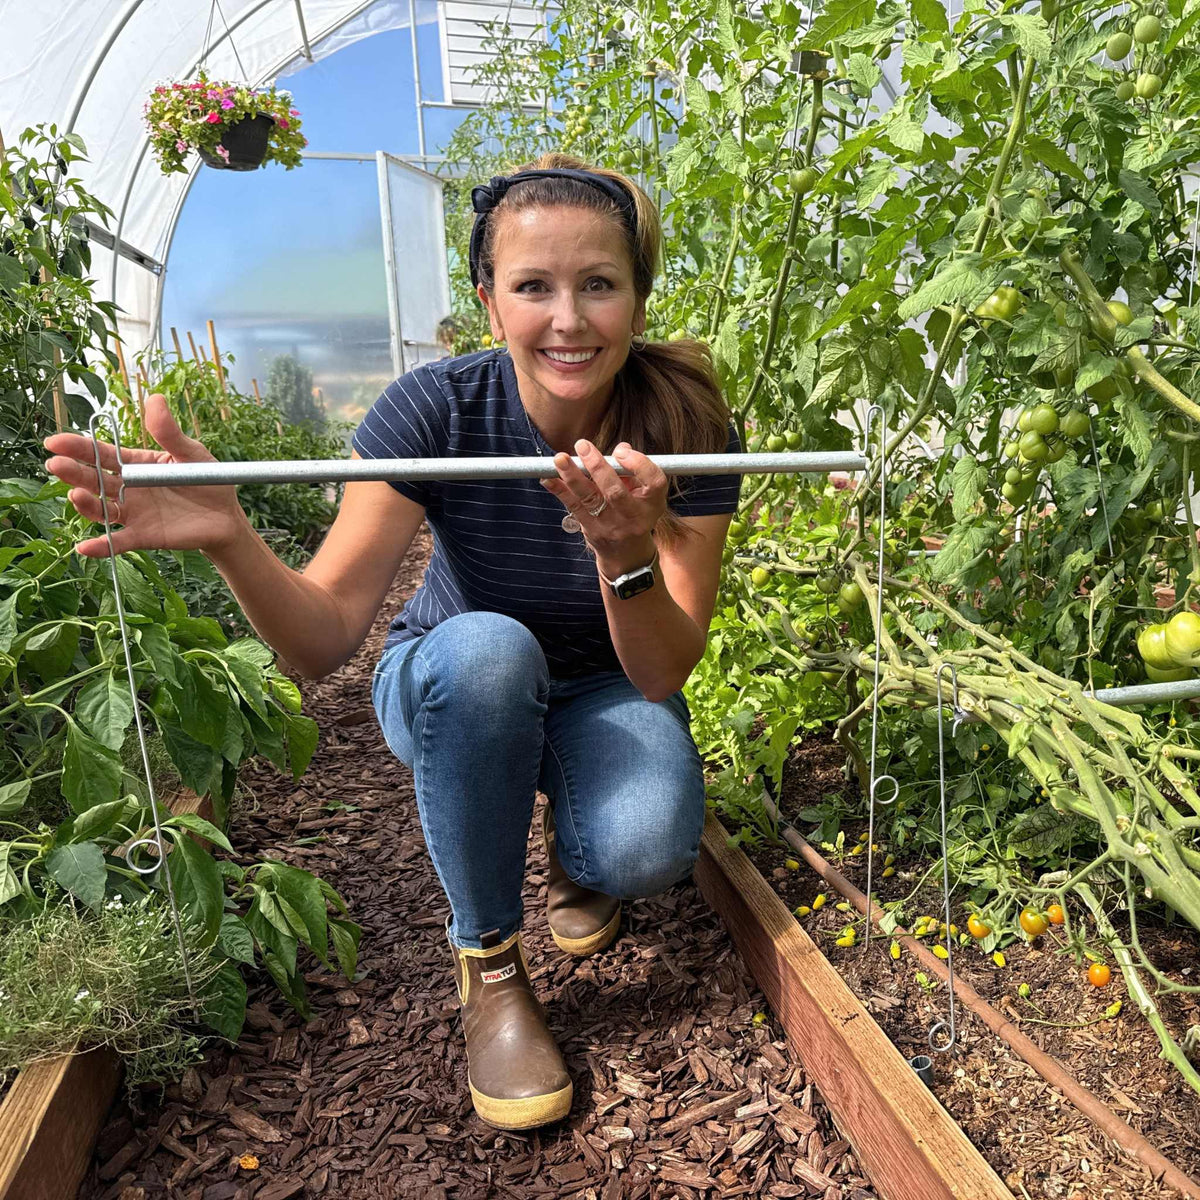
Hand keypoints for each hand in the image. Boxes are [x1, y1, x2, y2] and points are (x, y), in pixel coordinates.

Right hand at [43, 393, 245, 557]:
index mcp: (135, 464)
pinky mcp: (144, 536)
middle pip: (94, 480)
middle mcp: (127, 488)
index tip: (54, 441)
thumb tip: (155, 398)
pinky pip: (119, 541)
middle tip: (56, 464)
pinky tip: (84, 547)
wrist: (227, 516)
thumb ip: (170, 432)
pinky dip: (101, 546)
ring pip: (101, 509)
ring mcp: (133, 513)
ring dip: (86, 504)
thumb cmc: (207, 480)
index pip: (101, 454)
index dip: (77, 447)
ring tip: (76, 495)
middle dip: (73, 472)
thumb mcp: (191, 453)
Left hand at [541, 440, 667, 573]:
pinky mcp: (590, 528)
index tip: (621, 452)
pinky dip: (559, 490)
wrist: (626, 553)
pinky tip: (547, 478)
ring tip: (560, 459)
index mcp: (652, 502)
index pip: (654, 481)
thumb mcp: (643, 493)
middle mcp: (633, 516)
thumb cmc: (635, 512)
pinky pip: (573, 507)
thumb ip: (633, 470)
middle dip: (597, 467)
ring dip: (573, 477)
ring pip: (590, 498)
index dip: (638, 464)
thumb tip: (620, 448)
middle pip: (615, 492)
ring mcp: (610, 525)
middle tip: (582, 445)